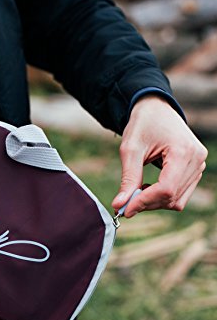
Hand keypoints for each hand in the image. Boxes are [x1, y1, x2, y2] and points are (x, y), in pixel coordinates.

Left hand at [111, 95, 207, 216]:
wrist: (156, 110)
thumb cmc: (143, 125)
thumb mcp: (131, 150)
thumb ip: (128, 179)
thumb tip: (120, 205)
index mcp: (183, 151)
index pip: (166, 189)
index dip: (144, 202)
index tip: (124, 209)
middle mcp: (197, 159)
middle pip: (171, 197)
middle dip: (146, 203)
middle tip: (124, 202)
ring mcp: (199, 165)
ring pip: (177, 200)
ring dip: (154, 202)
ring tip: (136, 190)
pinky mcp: (196, 170)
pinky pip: (180, 194)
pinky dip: (162, 197)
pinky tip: (148, 187)